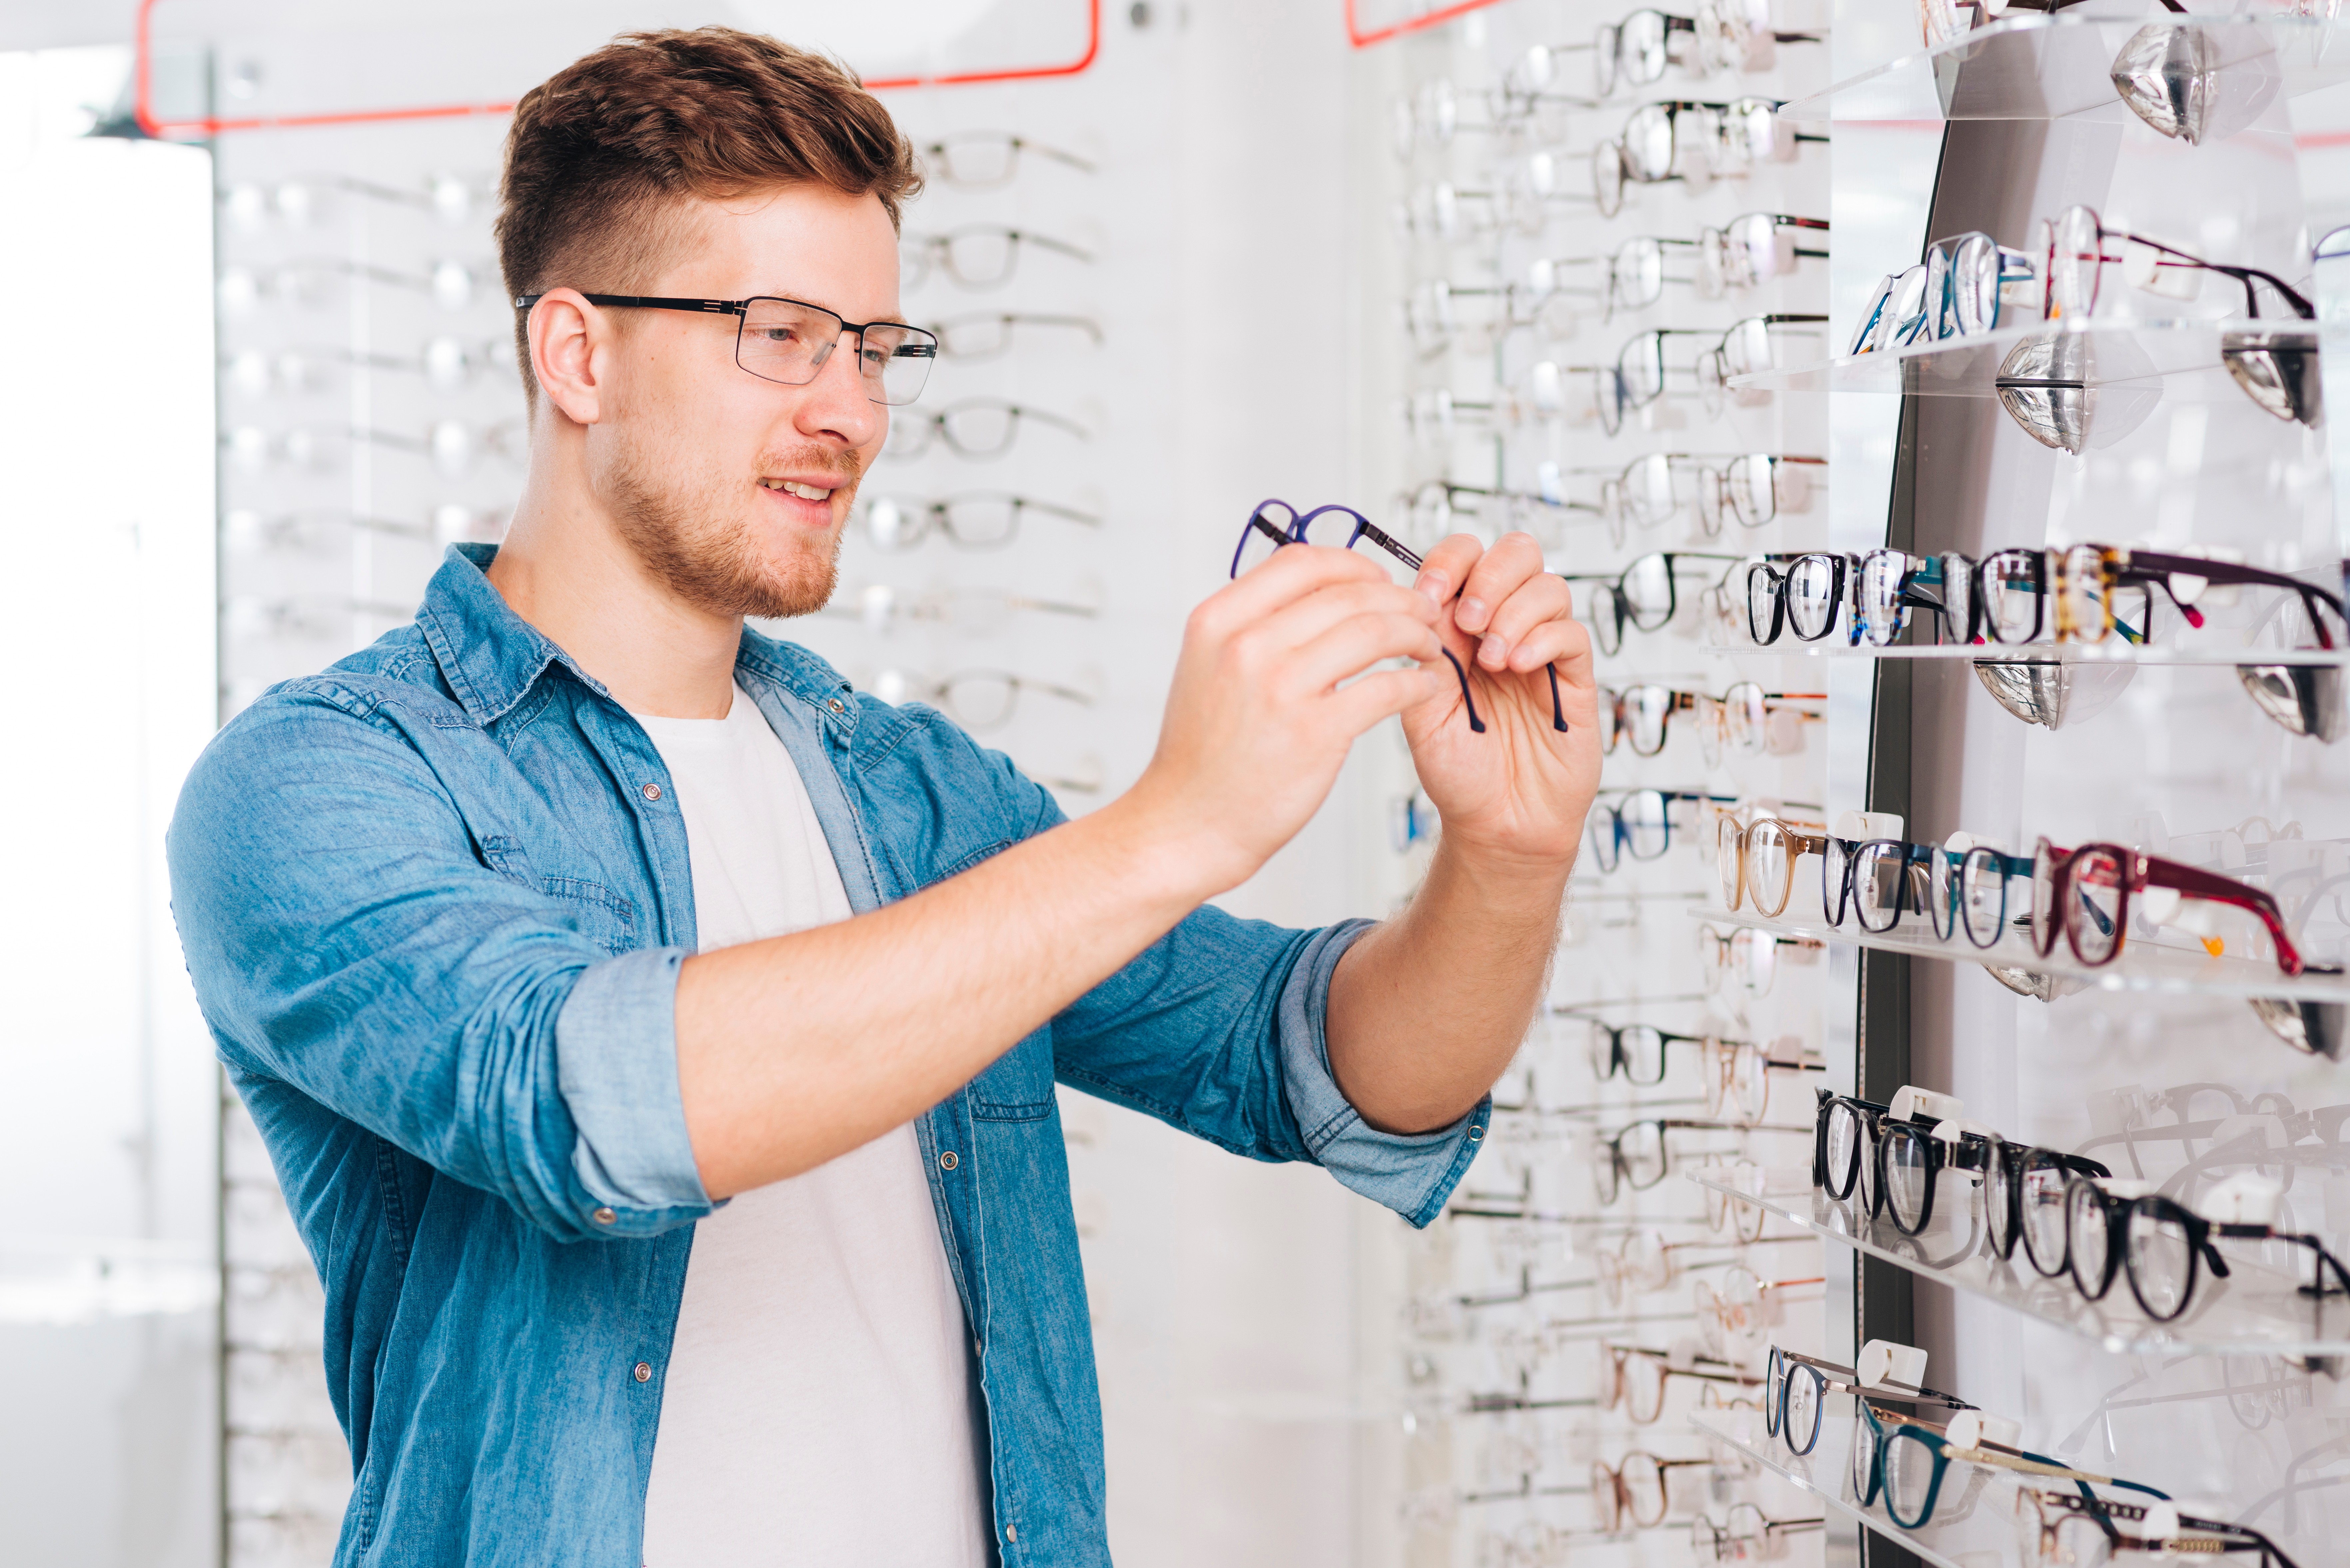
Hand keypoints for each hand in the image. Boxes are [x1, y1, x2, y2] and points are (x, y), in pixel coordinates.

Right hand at [1127, 545, 1448, 896]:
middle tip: (1421, 612)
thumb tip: (1313, 595)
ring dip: (1415, 633)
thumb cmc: (1201, 756)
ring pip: (1374, 631)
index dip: (1353, 563)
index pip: (1301, 561)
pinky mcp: (1316, 732)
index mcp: (1217, 621)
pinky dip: (1417, 682)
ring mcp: (1281, 688)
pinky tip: (1424, 686)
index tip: (1377, 579)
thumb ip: (1250, 626)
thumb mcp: (1206, 668)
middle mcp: (1246, 645)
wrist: (1186, 824)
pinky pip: (1387, 688)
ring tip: (1427, 646)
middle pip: (1347, 592)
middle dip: (1397, 597)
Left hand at [1402, 532, 1600, 874]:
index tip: (1430, 595)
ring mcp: (1542, 650)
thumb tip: (1426, 602)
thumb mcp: (1422, 709)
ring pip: (1549, 585)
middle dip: (1490, 574)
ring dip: (1516, 611)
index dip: (1449, 562)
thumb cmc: (1459, 771)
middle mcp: (1504, 629)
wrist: (1497, 823)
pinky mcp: (1575, 678)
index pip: (1464, 559)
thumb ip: (1425, 653)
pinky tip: (1521, 666)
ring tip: (1495, 659)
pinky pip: (1572, 633)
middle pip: (1516, 553)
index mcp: (1460, 628)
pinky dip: (1545, 638)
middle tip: (1471, 620)